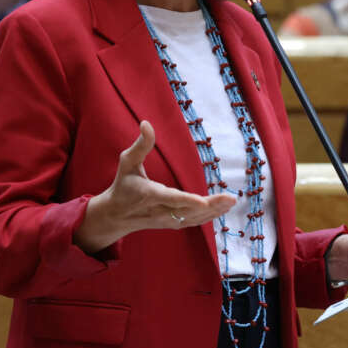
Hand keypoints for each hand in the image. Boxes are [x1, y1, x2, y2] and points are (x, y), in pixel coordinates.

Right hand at [73, 121, 236, 253]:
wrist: (116, 215)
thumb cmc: (123, 185)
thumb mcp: (127, 162)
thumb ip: (140, 144)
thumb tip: (146, 123)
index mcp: (150, 195)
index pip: (170, 199)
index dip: (187, 201)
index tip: (203, 201)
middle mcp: (160, 211)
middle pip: (189, 211)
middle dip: (211, 206)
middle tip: (231, 198)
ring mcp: (167, 220)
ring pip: (194, 218)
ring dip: (215, 212)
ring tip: (231, 201)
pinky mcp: (172, 224)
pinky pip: (193, 222)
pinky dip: (209, 217)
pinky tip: (222, 209)